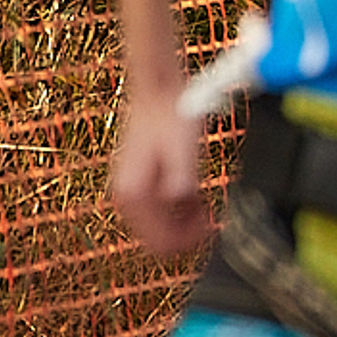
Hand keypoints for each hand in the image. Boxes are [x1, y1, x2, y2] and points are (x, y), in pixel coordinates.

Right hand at [107, 99, 210, 256]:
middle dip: (187, 234)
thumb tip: (179, 196)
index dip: (190, 242)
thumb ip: (182, 175)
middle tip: (211, 218)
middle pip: (158, 241)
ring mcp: (129, 192)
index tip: (211, 229)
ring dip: (183, 224)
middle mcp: (124, 196)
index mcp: (133, 192)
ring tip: (204, 204)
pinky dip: (177, 212)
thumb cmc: (172, 117)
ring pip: (158, 230)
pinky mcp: (136, 187)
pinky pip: (158, 215)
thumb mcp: (183, 147)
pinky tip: (194, 197)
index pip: (161, 242)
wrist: (158, 94)